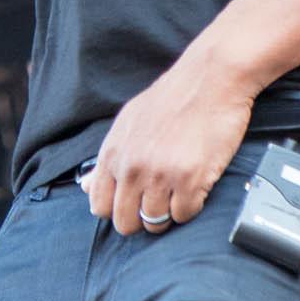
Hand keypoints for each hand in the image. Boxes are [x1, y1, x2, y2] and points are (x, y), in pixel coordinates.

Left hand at [81, 53, 256, 236]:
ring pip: (155, 223)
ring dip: (167, 213)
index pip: (100, 206)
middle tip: (159, 201)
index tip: (133, 202)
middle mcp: (132, 167)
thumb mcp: (129, 121)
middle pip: (125, 222)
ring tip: (178, 191)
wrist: (213, 77)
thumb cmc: (173, 97)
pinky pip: (184, 215)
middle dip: (141, 218)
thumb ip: (108, 158)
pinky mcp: (190, 179)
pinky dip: (191, 206)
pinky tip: (195, 186)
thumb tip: (86, 187)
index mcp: (113, 152)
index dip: (117, 208)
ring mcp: (160, 175)